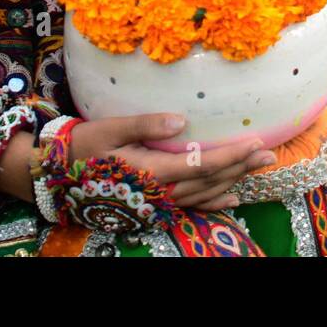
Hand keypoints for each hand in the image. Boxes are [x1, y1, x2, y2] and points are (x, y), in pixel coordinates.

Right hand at [70, 115, 275, 210]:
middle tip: (269, 154)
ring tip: (258, 168)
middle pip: (210, 180)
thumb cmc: (84, 144)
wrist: (57, 174)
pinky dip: (214, 202)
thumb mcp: (112, 127)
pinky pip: (191, 206)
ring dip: (234, 180)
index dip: (231, 154)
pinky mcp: (154, 204)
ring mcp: (157, 201)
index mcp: (152, 171)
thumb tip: (181, 120)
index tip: (256, 142)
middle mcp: (159, 191)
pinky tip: (233, 198)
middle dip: (241, 166)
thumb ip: (147, 124)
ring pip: (205, 194)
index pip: (202, 163)